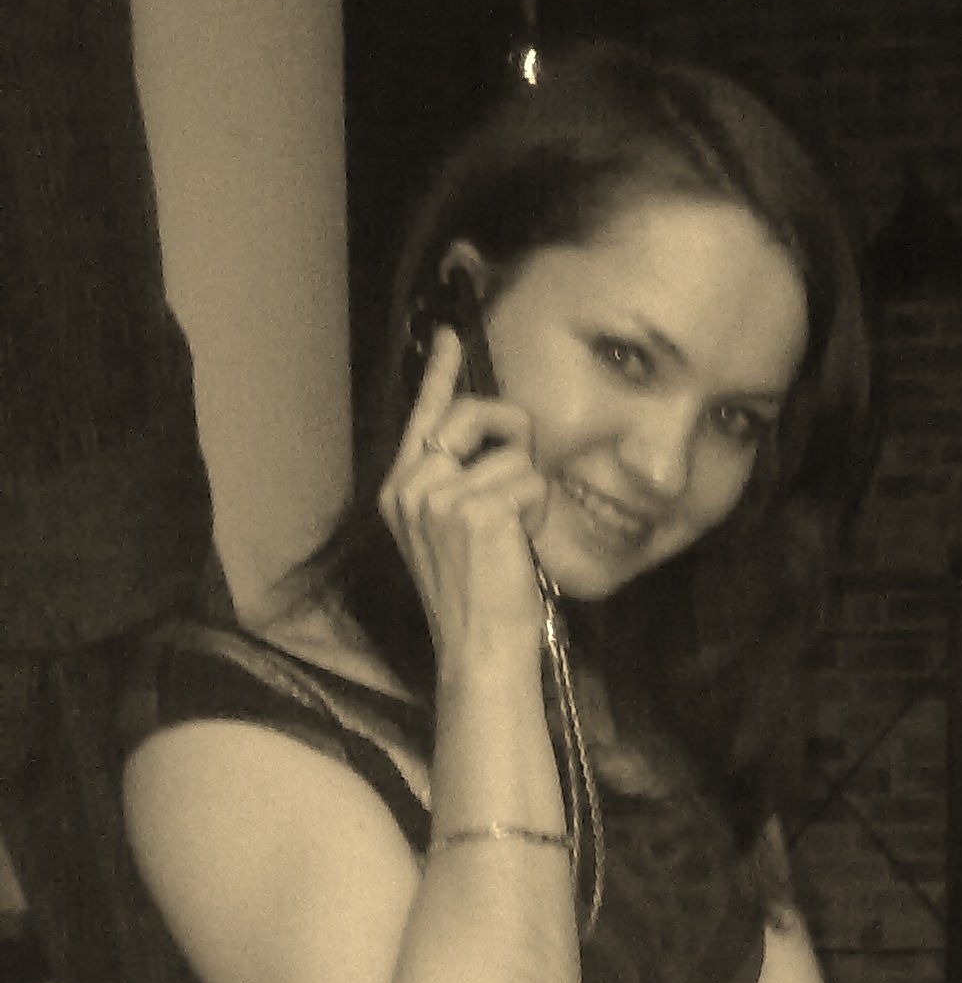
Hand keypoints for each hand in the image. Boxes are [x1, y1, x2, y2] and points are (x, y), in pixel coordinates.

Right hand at [378, 328, 548, 663]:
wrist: (480, 648)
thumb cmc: (478, 598)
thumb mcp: (457, 532)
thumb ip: (463, 484)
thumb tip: (499, 441)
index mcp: (401, 492)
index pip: (424, 418)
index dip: (440, 374)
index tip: (449, 334)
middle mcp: (412, 487)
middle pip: (473, 415)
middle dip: (511, 433)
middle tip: (519, 483)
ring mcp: (439, 497)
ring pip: (513, 456)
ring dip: (528, 495)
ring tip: (512, 541)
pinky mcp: (475, 510)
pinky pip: (531, 483)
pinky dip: (538, 513)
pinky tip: (520, 548)